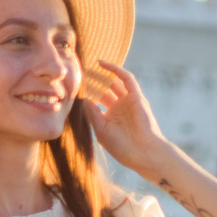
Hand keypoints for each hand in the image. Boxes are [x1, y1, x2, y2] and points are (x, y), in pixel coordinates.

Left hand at [80, 63, 172, 179]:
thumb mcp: (101, 129)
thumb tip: (82, 97)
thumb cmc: (122, 146)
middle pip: (104, 89)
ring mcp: (129, 101)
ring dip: (101, 73)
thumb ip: (92, 112)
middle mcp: (120, 107)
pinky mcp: (137, 96)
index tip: (73, 85)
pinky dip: (115, 69)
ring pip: (114, 82)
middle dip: (92, 81)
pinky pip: (126, 78)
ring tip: (87, 65)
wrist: (143, 152)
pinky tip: (101, 63)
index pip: (96, 100)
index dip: (86, 92)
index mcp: (111, 118)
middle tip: (78, 71)